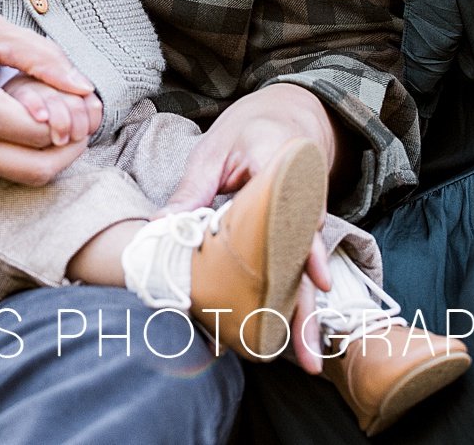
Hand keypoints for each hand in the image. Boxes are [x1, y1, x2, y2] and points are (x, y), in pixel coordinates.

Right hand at [0, 0, 94, 189]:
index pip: (46, 135)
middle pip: (37, 171)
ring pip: (10, 176)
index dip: (74, 121)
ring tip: (28, 113)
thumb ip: (43, 58)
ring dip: (31, 151)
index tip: (80, 103)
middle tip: (75, 122)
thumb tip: (86, 88)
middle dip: (67, 149)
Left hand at [158, 83, 340, 374]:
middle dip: (306, 304)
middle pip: (307, 257)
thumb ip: (193, 188)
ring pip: (307, 271)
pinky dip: (292, 298)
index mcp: (286, 167)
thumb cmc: (248, 129)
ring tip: (308, 357)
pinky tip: (290, 334)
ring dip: (305, 313)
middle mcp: (305, 200)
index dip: (300, 250)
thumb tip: (160, 228)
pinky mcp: (301, 233)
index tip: (313, 281)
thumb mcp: (214, 149)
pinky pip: (297, 268)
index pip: (292, 212)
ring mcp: (307, 219)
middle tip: (306, 352)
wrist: (287, 115)